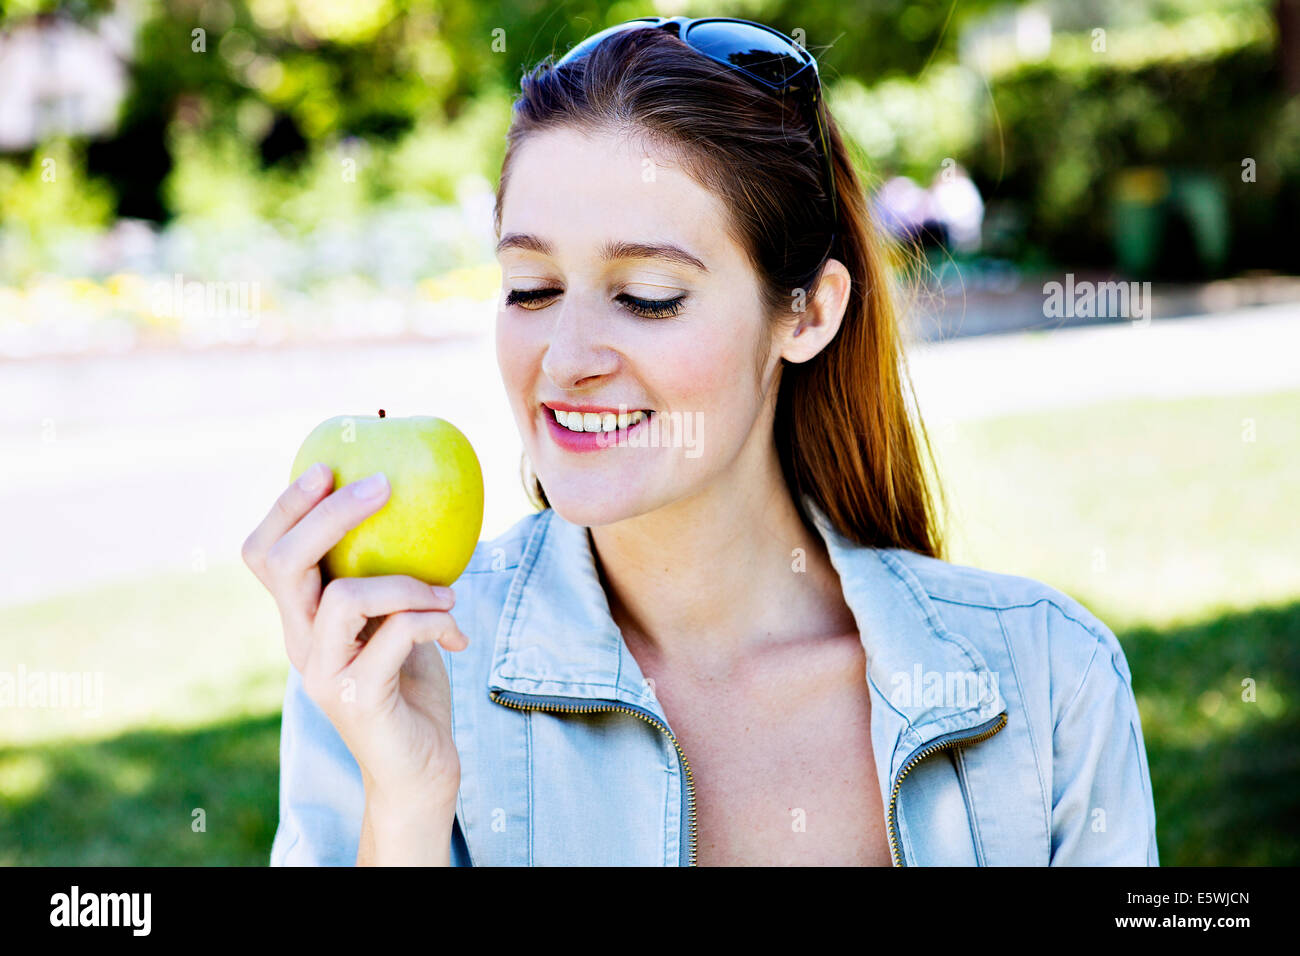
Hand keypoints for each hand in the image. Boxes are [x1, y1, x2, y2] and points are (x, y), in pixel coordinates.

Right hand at [242, 462, 467, 808]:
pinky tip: (458, 631)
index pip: (265, 554)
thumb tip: (420, 506)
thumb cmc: (411, 686)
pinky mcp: (359, 698)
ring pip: (343, 598)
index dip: (286, 506)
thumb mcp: (397, 621)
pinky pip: (396, 634)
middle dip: (331, 514)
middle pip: (285, 562)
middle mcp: (299, 643)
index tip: (327, 465)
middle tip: (383, 486)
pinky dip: (434, 619)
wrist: (420, 768)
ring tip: (446, 593)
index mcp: (301, 619)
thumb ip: (390, 578)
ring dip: (406, 582)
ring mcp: (323, 673)